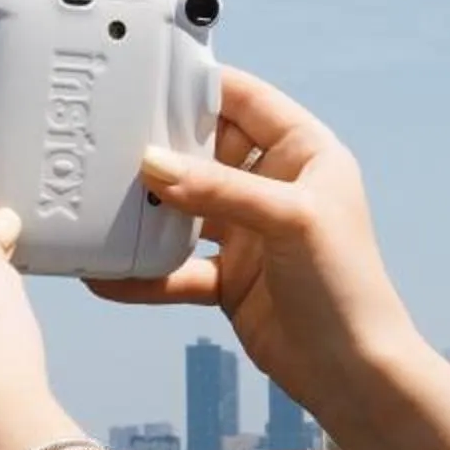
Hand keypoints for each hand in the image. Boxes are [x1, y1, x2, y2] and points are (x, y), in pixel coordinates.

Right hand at [90, 67, 421, 429]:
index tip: (146, 75)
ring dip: (147, 208)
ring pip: (185, 208)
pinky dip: (145, 271)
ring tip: (96, 199)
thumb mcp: (290, 221)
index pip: (245, 101)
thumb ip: (222, 190)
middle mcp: (274, 187)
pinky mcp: (229, 278)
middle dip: (160, 146)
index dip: (200, 86)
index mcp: (304, 154)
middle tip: (106, 136)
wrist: (353, 374)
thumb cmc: (345, 285)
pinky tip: (105, 274)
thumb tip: (153, 164)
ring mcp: (249, 233)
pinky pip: (177, 266)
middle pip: (205, 151)